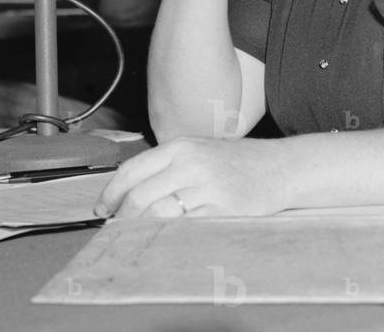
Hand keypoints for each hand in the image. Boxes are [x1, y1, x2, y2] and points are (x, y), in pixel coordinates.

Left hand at [93, 137, 287, 218]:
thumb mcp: (201, 150)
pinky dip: (169, 235)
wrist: (280, 167)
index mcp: (182, 146)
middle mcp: (191, 163)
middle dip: (122, 217)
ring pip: (157, 213)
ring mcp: (206, 186)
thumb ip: (169, 165)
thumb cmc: (240, 162)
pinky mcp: (220, 209)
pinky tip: (167, 237)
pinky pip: (183, 227)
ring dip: (142, 228)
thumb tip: (131, 190)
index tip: (102, 207)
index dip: (111, 192)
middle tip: (118, 228)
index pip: (132, 170)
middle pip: (139, 196)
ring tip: (139, 234)